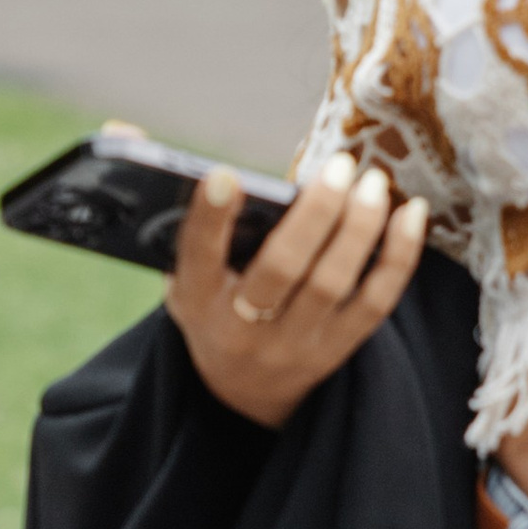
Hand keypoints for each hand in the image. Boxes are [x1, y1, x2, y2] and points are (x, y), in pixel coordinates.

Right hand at [167, 150, 429, 426]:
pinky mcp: (339, 350)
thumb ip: (160, 200)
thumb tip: (118, 134)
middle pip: (280, 272)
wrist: (242, 394)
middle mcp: (242, 330)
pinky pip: (376, 303)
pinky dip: (397, 258)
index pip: (197, 260)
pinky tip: (409, 214)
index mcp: (196, 302)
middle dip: (313, 216)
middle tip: (339, 166)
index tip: (224, 174)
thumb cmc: (212, 303)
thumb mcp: (177, 267)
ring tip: (372, 182)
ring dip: (358, 229)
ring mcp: (295, 345)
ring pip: (332, 285)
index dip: (210, 219)